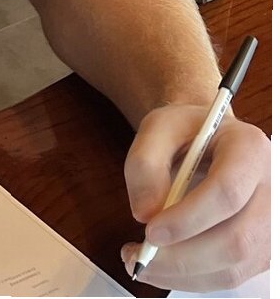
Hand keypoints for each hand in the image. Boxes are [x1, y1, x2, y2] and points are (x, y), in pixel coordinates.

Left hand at [121, 105, 269, 290]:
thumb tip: (145, 213)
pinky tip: (162, 266)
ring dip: (183, 274)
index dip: (188, 218)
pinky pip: (228, 276)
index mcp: (249, 149)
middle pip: (236, 239)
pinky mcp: (260, 251)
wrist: (208, 140)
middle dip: (183, 257)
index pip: (228, 192)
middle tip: (140, 255)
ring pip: (233, 267)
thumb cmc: (186, 132)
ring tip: (142, 262)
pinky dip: (190, 279)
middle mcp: (270, 190)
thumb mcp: (158, 127)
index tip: (150, 231)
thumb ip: (145, 162)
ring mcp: (269, 226)